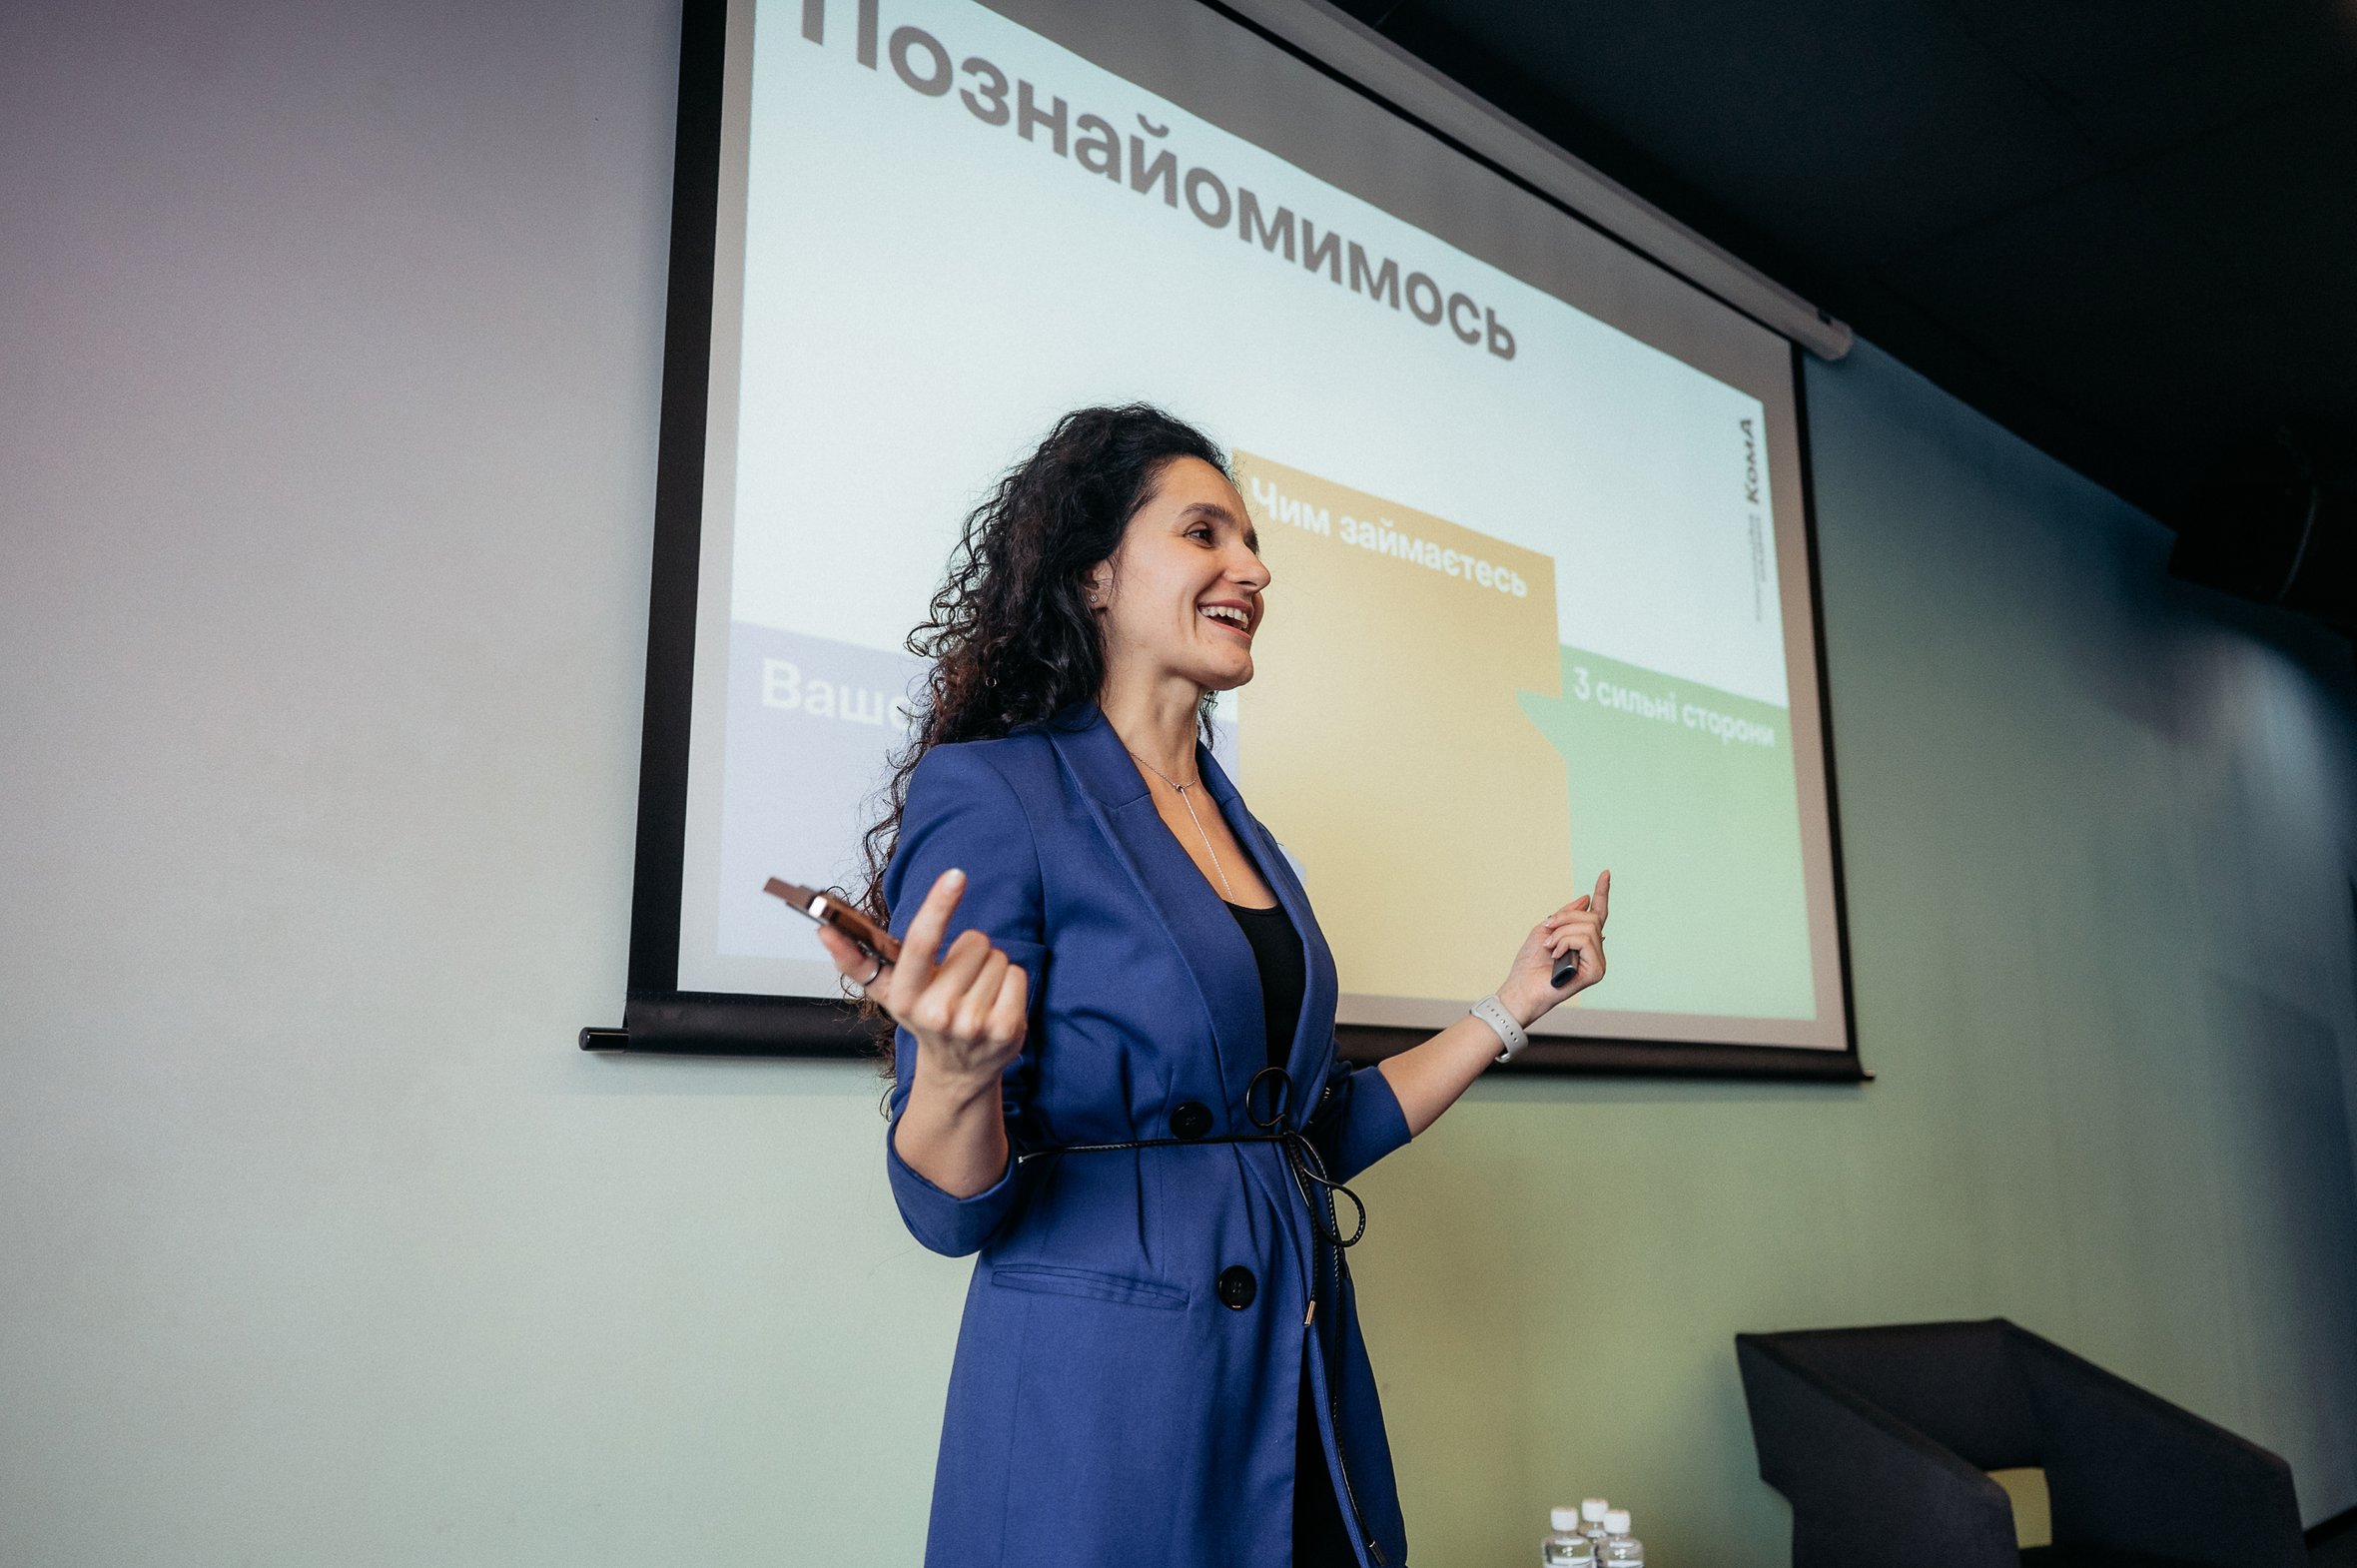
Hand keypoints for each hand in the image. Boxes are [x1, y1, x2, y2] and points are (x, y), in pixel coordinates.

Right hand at [813, 868, 1028, 1092]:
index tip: (954, 876)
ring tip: (975, 993)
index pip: (921, 942)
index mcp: (907, 996)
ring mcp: (974, 1024)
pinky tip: (995, 1004)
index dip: (937, 905)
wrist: (958, 1072)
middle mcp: (938, 1012)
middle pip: (974, 941)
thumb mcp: (889, 991)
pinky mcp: (1006, 1029)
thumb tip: (825, 931)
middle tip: (959, 979)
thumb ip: (855, 958)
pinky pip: (1018, 975)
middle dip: (971, 952)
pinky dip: (1011, 984)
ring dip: (991, 969)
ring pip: (998, 957)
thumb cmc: (924, 1018)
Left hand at [1496, 869, 1609, 1025]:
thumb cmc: (1530, 964)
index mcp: (1583, 941)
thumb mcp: (1545, 930)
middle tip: (1548, 932)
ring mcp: (1598, 962)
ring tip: (1551, 948)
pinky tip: (1557, 956)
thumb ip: (1566, 915)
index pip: (1597, 913)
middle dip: (1565, 919)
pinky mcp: (1596, 972)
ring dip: (1562, 933)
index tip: (1605, 873)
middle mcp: (1594, 951)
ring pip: (1588, 928)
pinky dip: (1566, 943)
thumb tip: (1586, 899)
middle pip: (1591, 918)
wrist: (1521, 988)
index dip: (1602, 892)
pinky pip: (1585, 941)